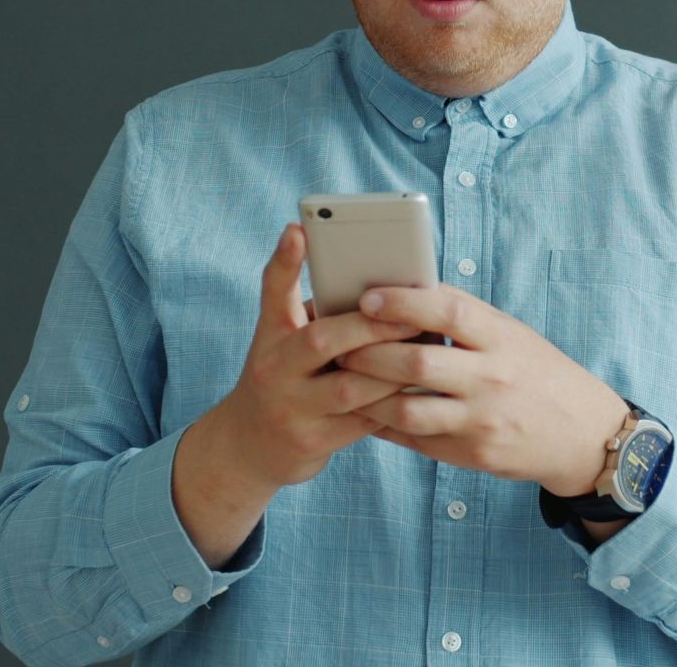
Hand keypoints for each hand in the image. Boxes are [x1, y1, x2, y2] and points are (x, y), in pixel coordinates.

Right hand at [204, 223, 423, 490]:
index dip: (285, 260)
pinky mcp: (312, 441)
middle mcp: (274, 369)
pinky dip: (394, 403)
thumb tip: (362, 276)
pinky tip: (421, 389)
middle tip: (413, 312)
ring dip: (392, 369)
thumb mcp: (282, 338)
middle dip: (371, 326)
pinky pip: (364, 422)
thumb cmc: (281, 376)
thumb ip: (313, 310)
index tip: (299, 230)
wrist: (248, 445)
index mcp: (270, 335)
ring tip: (428, 349)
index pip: (273, 290)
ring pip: (350, 387)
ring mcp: (291, 408)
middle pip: (321, 340)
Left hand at [333, 284, 630, 496]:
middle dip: (368, 352)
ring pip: (407, 408)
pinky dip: (385, 425)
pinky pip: (416, 439)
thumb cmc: (537, 372)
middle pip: (416, 361)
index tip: (366, 297)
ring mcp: (482, 419)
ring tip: (343, 381)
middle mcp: (491, 376)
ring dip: (367, 395)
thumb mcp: (511, 334)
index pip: (445, 310)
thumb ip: (463, 318)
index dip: (402, 302)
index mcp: (500, 337)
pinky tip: (367, 412)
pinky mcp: (473, 453)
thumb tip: (406, 292)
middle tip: (337, 344)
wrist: (583, 433)